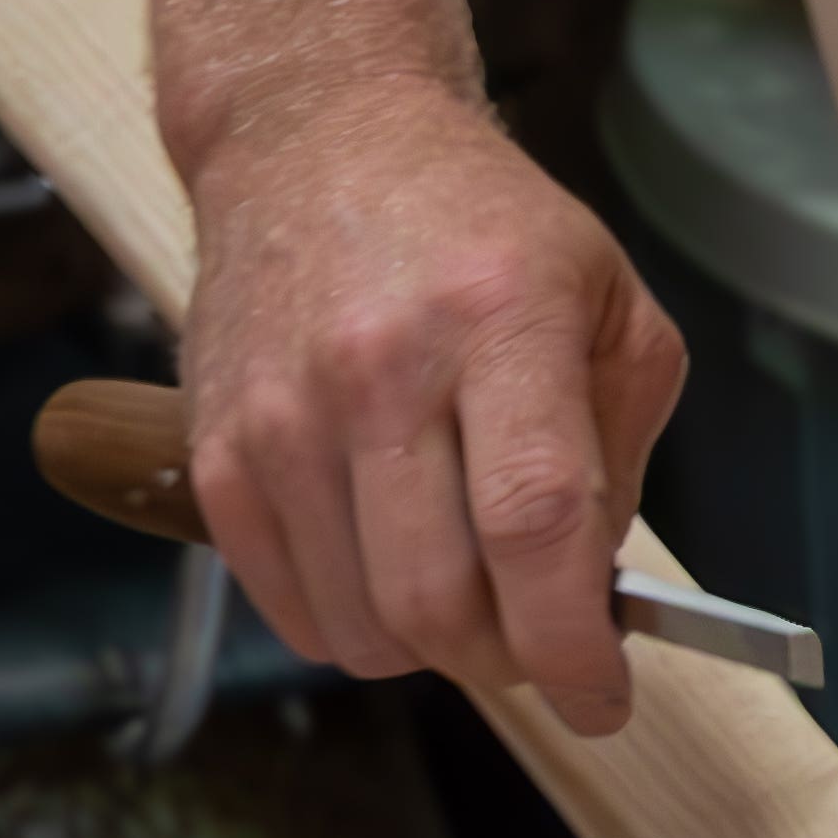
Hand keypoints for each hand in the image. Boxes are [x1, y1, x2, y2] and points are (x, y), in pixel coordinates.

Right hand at [176, 74, 690, 736]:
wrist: (319, 140)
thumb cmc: (483, 227)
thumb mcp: (608, 301)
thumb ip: (619, 452)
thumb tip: (596, 595)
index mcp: (502, 318)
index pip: (536, 523)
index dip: (573, 641)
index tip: (603, 697)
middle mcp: (382, 367)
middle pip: (439, 598)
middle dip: (507, 659)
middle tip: (538, 645)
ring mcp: (286, 413)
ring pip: (362, 625)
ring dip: (429, 649)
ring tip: (466, 589)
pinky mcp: (218, 450)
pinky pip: (289, 607)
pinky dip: (352, 624)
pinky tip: (389, 565)